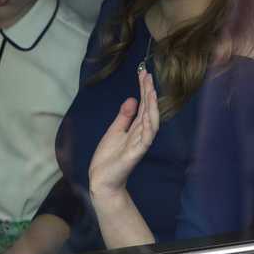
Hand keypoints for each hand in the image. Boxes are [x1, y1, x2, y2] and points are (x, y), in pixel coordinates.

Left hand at [88, 69, 158, 199]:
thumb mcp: (114, 131)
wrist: (101, 180)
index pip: (142, 105)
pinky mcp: (136, 153)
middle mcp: (141, 134)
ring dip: (152, 106)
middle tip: (148, 75)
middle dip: (148, 92)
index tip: (143, 73)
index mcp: (135, 128)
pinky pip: (146, 137)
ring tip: (151, 90)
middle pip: (148, 110)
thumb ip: (124, 117)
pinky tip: (150, 113)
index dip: (143, 89)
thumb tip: (132, 99)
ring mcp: (140, 143)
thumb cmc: (108, 159)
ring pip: (151, 121)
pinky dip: (149, 125)